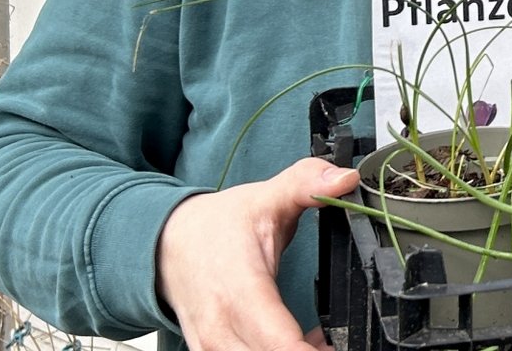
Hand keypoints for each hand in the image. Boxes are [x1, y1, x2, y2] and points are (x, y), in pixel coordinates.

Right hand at [156, 156, 359, 350]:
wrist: (167, 243)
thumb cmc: (215, 226)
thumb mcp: (265, 197)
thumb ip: (307, 185)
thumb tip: (344, 179)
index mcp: (239, 289)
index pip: (280, 343)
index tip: (337, 342)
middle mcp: (221, 327)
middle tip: (336, 339)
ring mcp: (212, 346)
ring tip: (318, 340)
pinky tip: (294, 343)